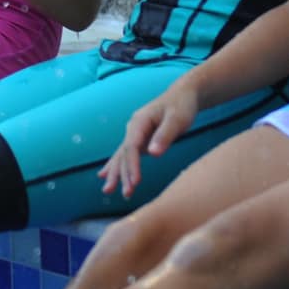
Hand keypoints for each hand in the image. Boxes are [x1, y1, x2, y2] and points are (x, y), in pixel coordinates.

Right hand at [100, 83, 200, 198]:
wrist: (183, 95)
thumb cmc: (181, 106)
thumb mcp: (177, 119)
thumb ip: (165, 135)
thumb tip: (152, 154)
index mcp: (139, 122)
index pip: (132, 147)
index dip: (132, 166)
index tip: (135, 182)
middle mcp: (133, 128)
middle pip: (124, 154)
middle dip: (122, 174)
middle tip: (125, 193)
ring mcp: (135, 134)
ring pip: (122, 156)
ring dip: (117, 173)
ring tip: (108, 191)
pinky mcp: (140, 140)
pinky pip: (126, 155)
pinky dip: (117, 166)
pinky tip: (105, 175)